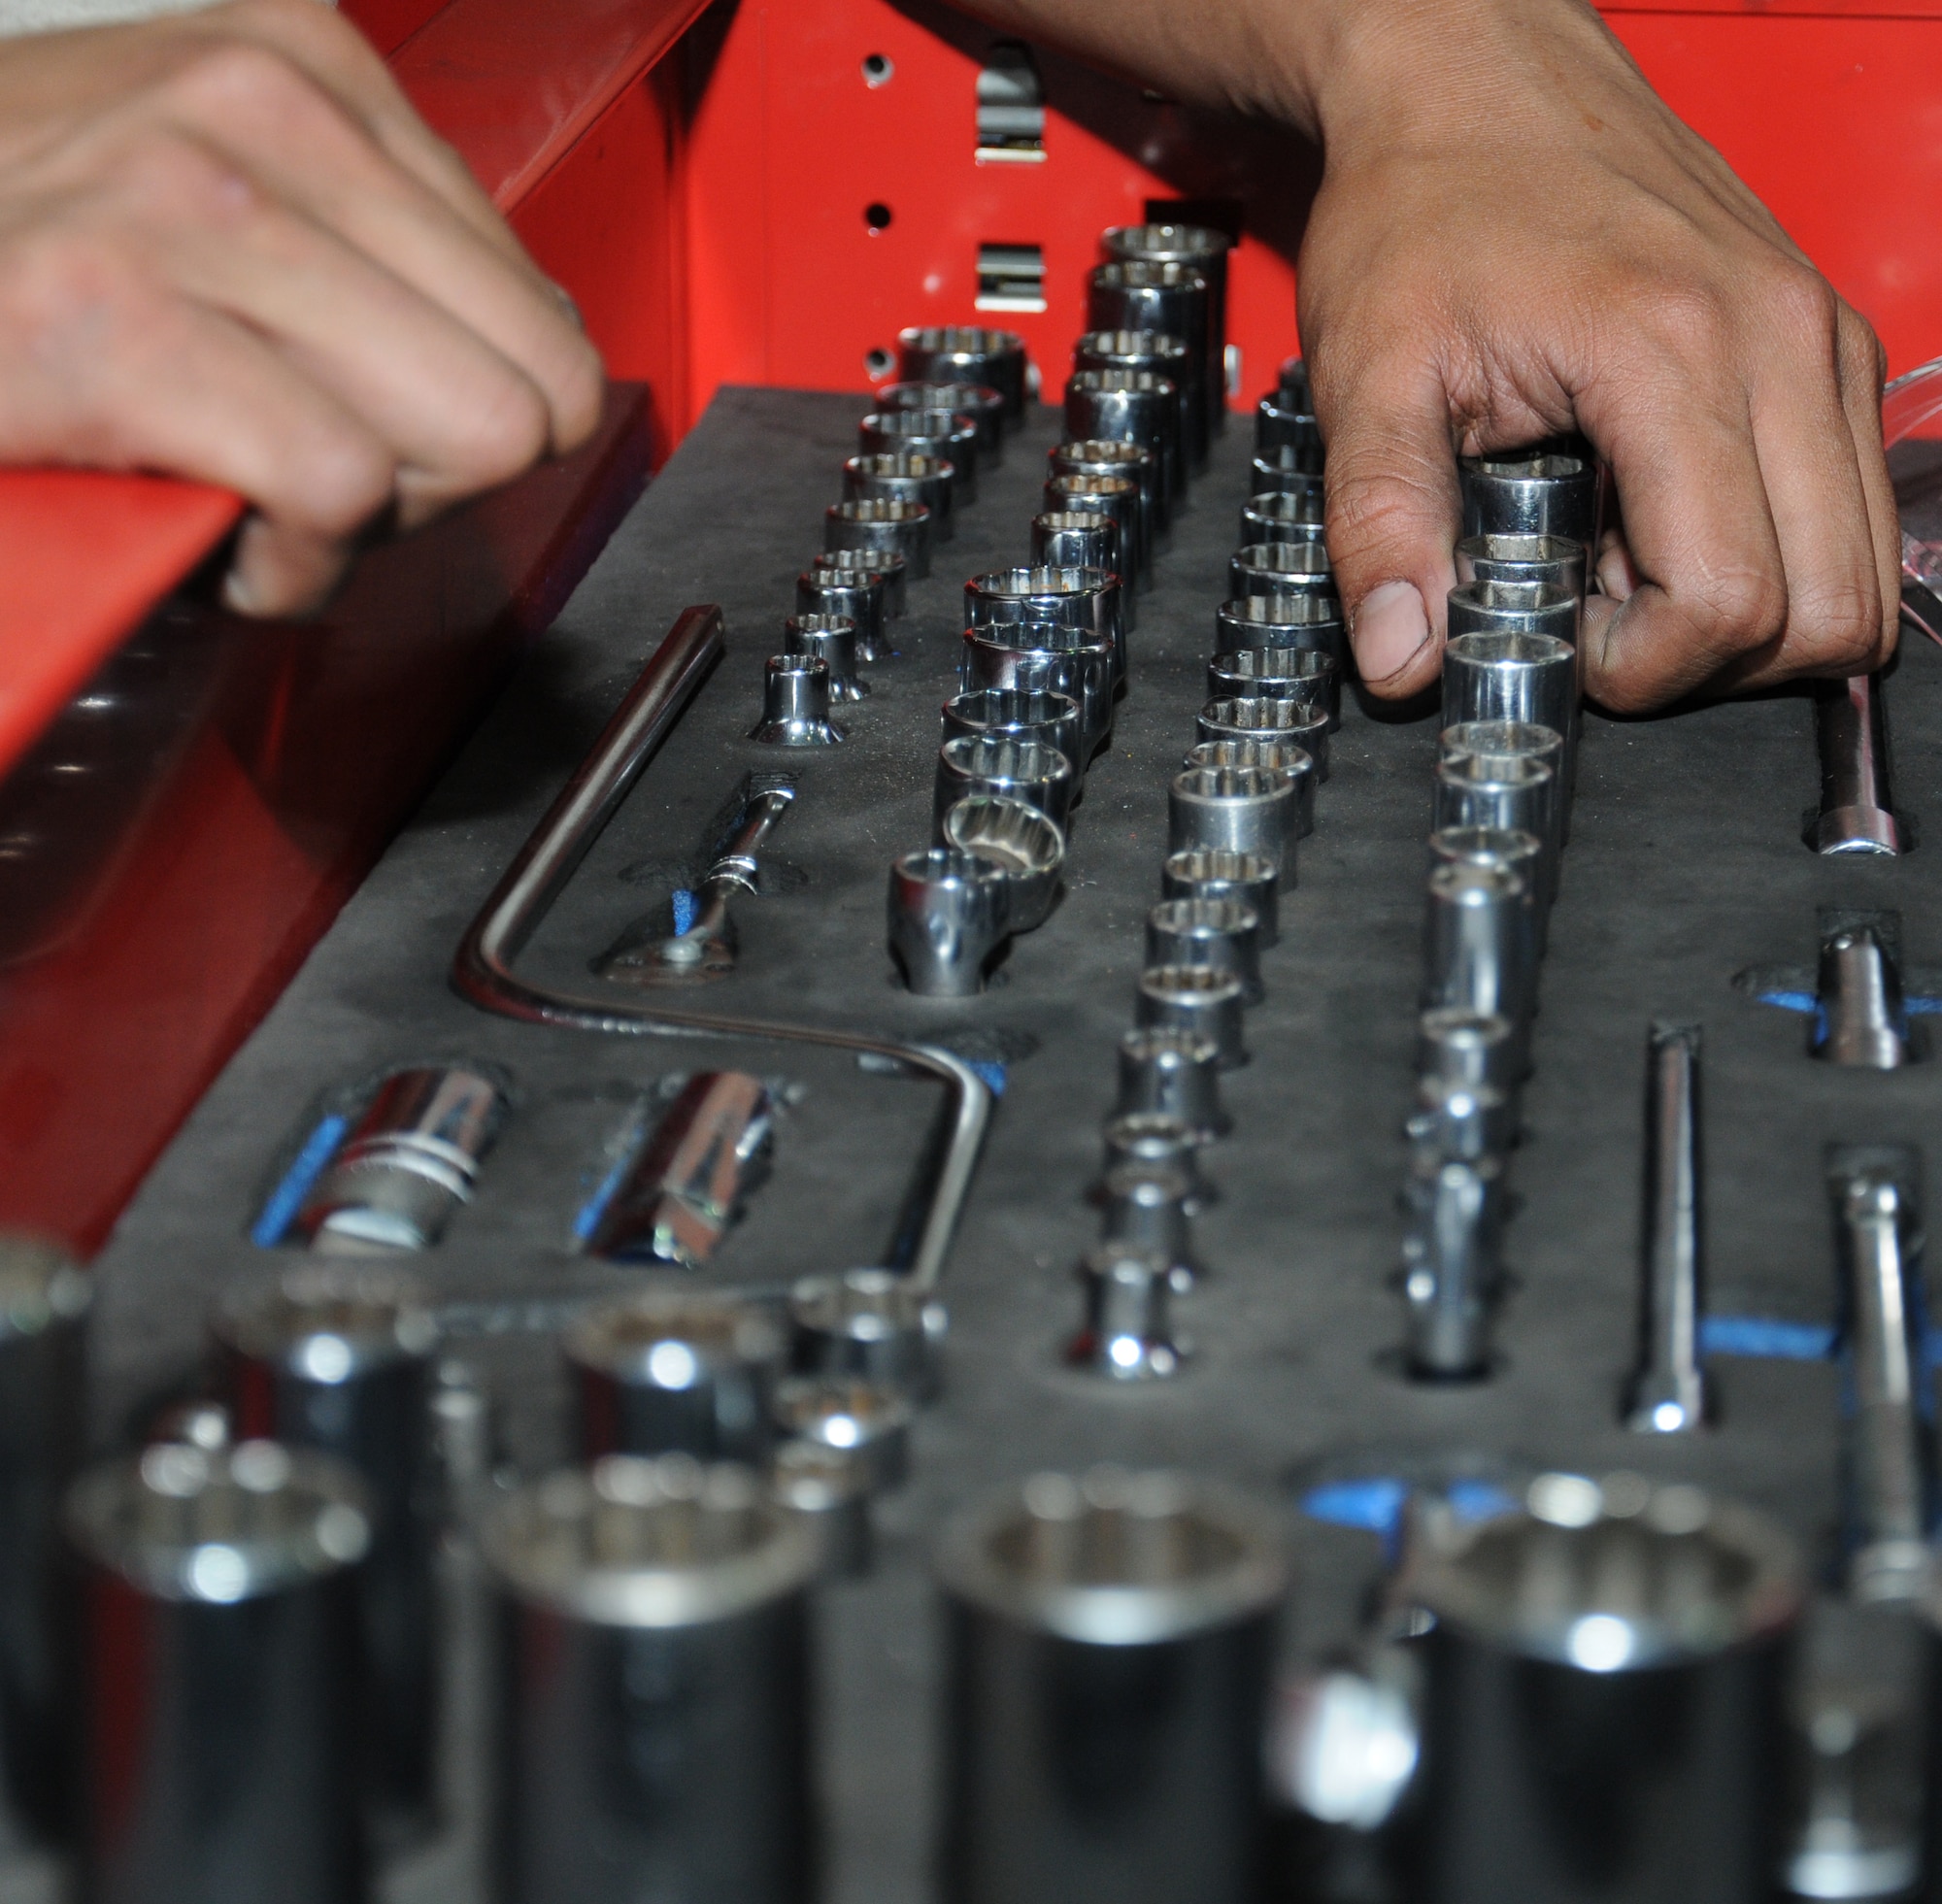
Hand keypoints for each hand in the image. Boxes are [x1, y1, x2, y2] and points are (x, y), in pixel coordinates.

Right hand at [0, 0, 602, 615]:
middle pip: (530, 386)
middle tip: (318, 472)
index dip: (466, 409)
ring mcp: (179, 202)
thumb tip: (533, 357)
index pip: (538, 312)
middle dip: (441, 474)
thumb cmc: (24, 263)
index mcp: (305, 64)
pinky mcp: (107, 318)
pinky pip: (340, 492)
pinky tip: (225, 537)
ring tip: (254, 490)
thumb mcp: (216, 196)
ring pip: (463, 435)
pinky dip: (296, 563)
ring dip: (368, 517)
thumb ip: (381, 257)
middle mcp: (257, 107)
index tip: (362, 421)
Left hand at [1300, 0, 1898, 709]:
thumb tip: (1401, 661)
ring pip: (1864, 566)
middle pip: (1830, 605)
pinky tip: (1664, 520)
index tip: (1565, 644)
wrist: (1470, 73)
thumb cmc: (1422, 205)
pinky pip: (1850, 500)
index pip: (1730, 598)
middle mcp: (1780, 341)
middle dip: (1713, 659)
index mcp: (1673, 352)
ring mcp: (1816, 336)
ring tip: (1628, 570)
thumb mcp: (1368, 377)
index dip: (1646, 666)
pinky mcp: (1819, 338)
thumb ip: (1383, 528)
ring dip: (1757, 610)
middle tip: (1600, 620)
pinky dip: (1778, 549)